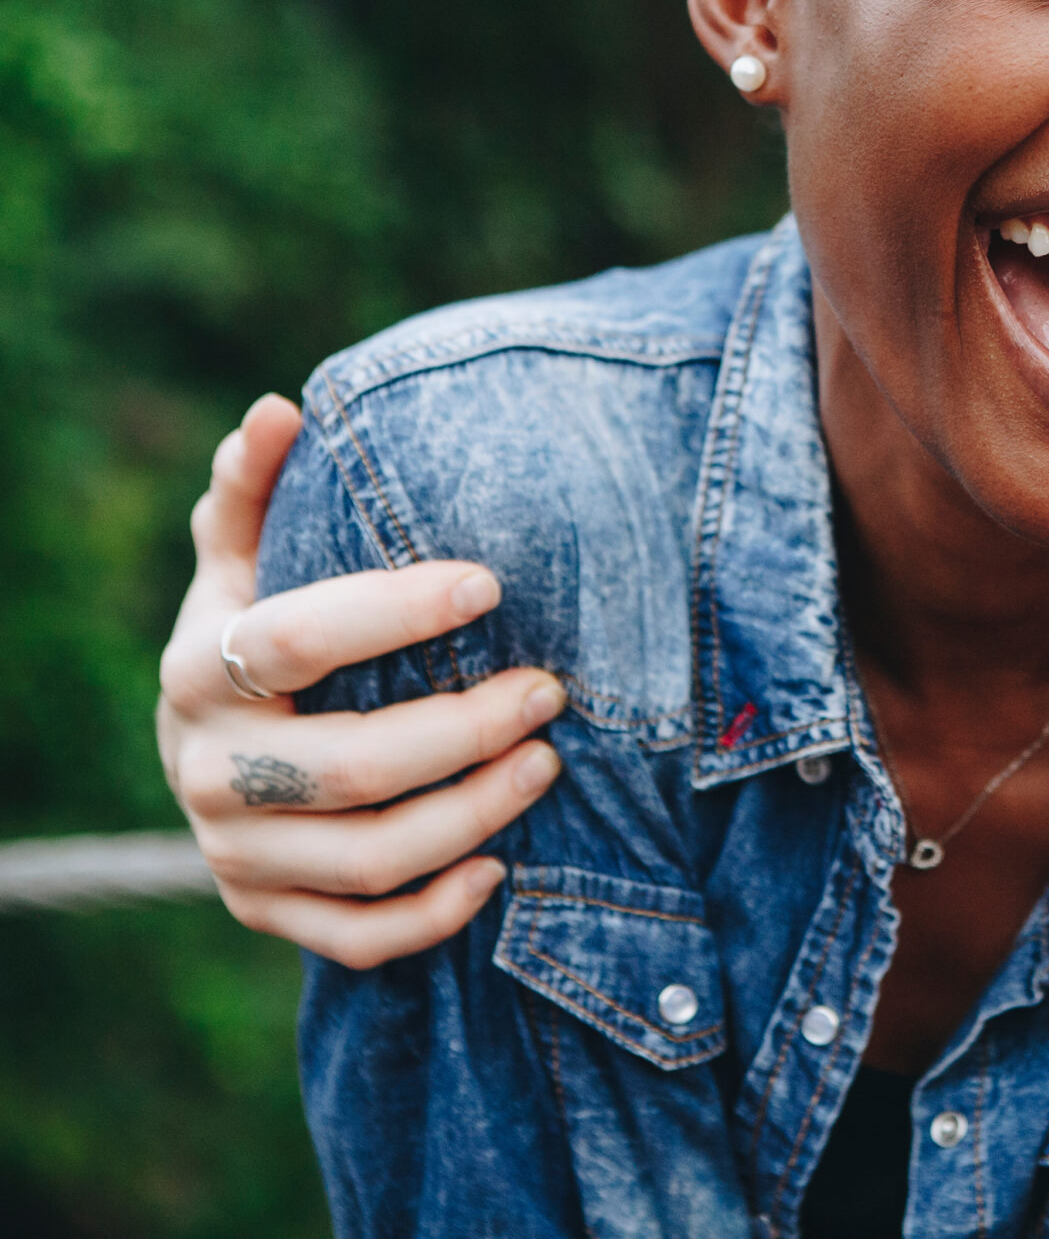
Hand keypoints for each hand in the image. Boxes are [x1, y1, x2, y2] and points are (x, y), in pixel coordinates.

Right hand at [158, 395, 566, 967]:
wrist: (211, 748)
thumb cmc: (256, 632)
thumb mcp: (246, 559)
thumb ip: (259, 489)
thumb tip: (279, 410)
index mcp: (198, 669)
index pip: (297, 639)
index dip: (393, 611)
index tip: (491, 583)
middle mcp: (204, 769)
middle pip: (351, 765)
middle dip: (465, 729)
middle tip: (551, 690)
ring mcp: (234, 852)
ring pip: (366, 858)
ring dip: (472, 815)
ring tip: (549, 762)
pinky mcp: (265, 914)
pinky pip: (356, 936)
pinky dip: (435, 913)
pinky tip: (501, 870)